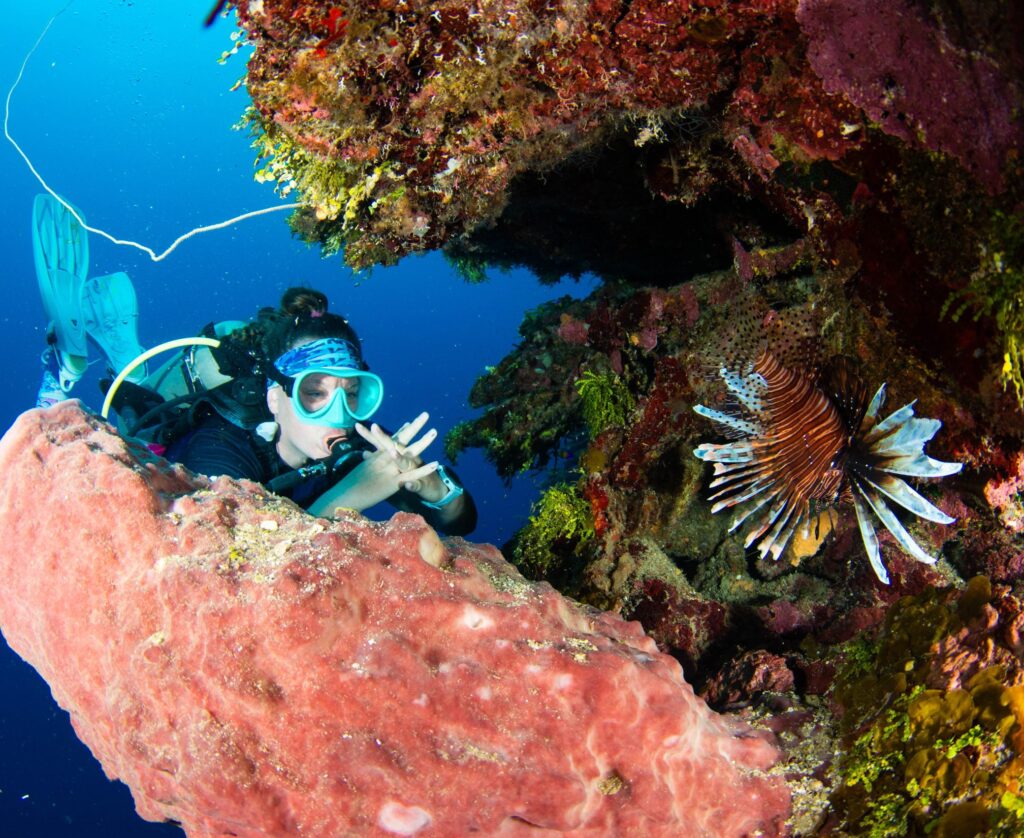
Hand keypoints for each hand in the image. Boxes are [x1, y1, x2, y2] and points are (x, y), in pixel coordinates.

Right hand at [307, 412, 448, 517]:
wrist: (344, 497)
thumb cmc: (351, 486)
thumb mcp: (363, 471)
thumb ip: (368, 462)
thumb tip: (367, 454)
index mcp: (377, 456)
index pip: (390, 439)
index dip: (401, 430)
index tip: (410, 421)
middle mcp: (384, 458)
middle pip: (401, 439)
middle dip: (414, 427)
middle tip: (426, 414)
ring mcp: (390, 469)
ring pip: (409, 453)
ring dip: (423, 442)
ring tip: (435, 432)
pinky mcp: (393, 482)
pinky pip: (412, 475)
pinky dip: (423, 470)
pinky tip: (435, 463)